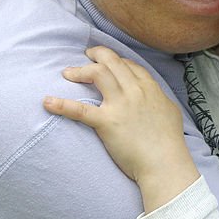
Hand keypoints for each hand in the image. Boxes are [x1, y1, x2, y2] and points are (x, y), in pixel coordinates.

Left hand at [44, 47, 199, 211]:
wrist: (164, 163)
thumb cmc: (170, 142)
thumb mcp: (170, 111)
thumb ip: (159, 99)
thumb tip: (154, 97)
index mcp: (149, 87)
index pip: (128, 64)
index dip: (115, 60)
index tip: (106, 61)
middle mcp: (134, 90)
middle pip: (111, 61)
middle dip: (96, 54)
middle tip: (86, 55)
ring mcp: (120, 105)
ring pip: (97, 73)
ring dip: (80, 70)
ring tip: (67, 73)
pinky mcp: (106, 122)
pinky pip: (80, 110)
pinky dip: (61, 104)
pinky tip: (47, 102)